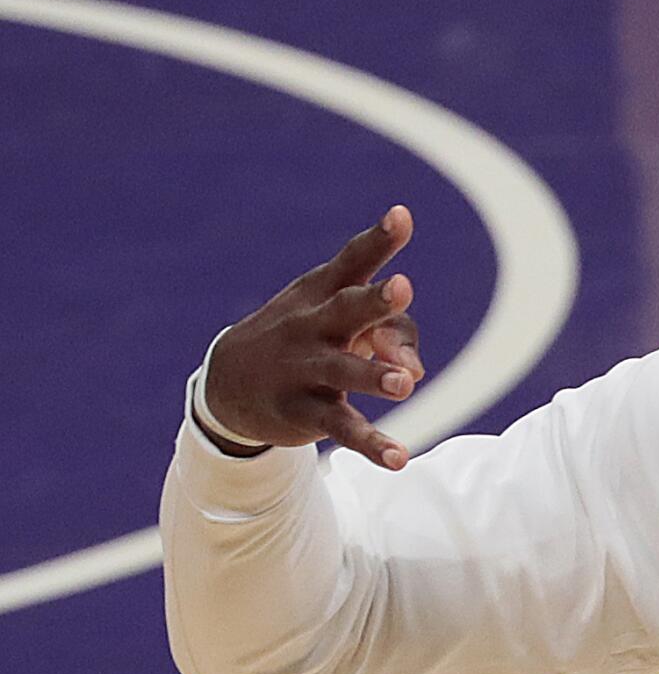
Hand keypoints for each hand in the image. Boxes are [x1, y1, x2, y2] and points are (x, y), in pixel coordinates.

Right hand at [200, 206, 425, 469]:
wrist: (229, 384)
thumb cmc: (306, 339)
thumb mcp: (339, 324)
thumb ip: (392, 334)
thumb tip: (415, 372)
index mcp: (323, 294)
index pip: (353, 262)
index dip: (378, 239)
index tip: (402, 215)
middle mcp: (313, 326)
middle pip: (347, 309)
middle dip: (374, 300)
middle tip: (403, 289)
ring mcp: (306, 369)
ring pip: (344, 371)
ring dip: (374, 375)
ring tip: (406, 384)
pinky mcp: (305, 412)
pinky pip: (342, 428)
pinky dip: (371, 443)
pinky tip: (400, 458)